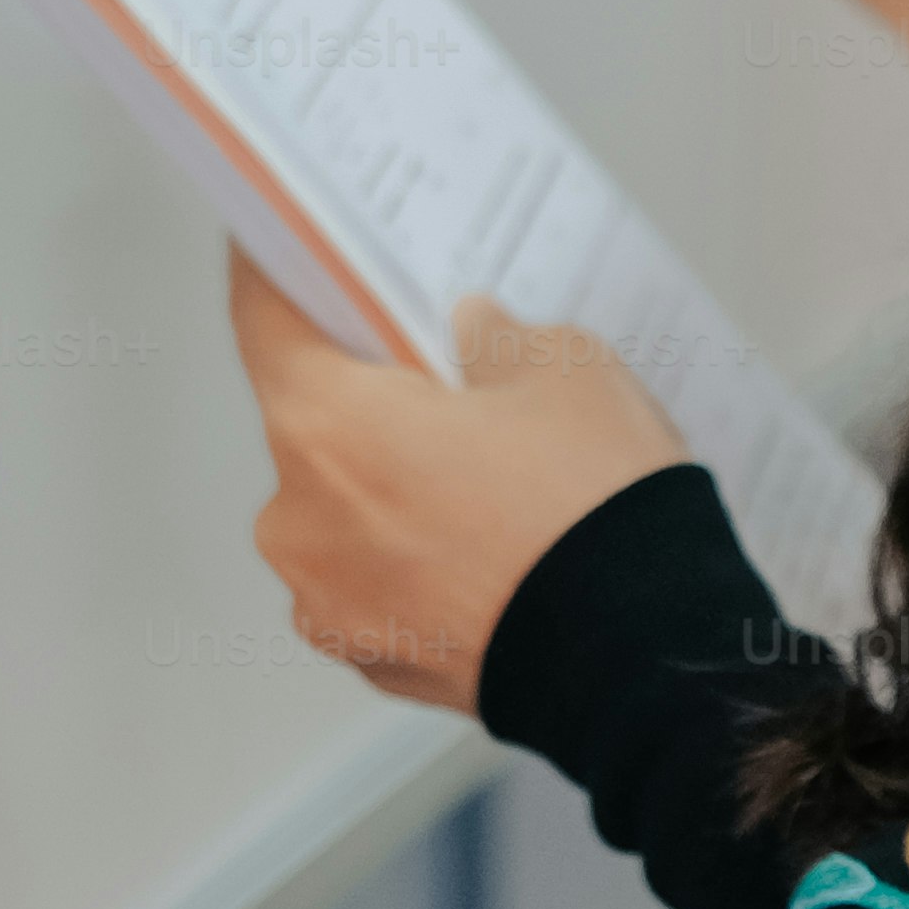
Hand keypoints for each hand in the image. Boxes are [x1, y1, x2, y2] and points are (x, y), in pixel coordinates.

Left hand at [227, 250, 688, 711]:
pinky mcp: (374, 661)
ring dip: (397, 487)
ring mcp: (330, 602)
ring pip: (348, 509)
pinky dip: (421, 558)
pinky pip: (381, 581)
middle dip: (373, 395)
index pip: (265, 318)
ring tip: (492, 479)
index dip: (280, 271)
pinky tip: (496, 545)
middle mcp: (301, 519)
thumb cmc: (593, 510)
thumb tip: (470, 337)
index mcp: (326, 426)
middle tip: (450, 376)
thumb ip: (497, 337)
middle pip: (314, 421)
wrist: (644, 662)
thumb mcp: (565, 369)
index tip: (287, 246)